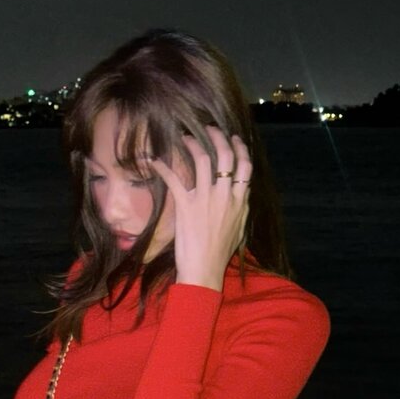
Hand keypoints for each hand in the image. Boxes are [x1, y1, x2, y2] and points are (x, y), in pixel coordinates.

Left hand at [150, 126, 251, 290]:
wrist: (204, 270)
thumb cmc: (220, 254)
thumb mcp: (239, 229)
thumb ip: (241, 207)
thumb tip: (243, 192)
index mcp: (239, 201)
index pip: (245, 167)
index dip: (240, 148)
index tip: (234, 138)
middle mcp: (225, 196)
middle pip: (226, 157)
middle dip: (218, 137)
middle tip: (209, 128)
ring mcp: (206, 199)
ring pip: (204, 161)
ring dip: (193, 145)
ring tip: (185, 137)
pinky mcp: (186, 206)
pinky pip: (175, 179)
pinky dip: (163, 167)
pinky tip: (154, 160)